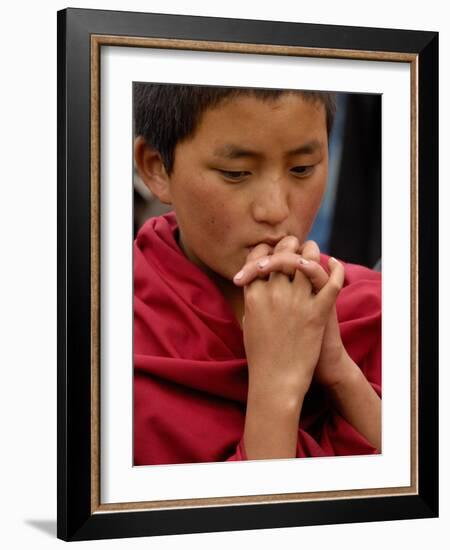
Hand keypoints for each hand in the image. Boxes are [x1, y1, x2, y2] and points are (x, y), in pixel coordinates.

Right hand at [234, 238, 347, 387]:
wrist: (276, 380)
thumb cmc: (260, 355)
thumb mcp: (248, 323)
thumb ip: (251, 301)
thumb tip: (255, 285)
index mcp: (253, 295)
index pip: (257, 258)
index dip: (265, 249)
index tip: (273, 249)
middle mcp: (273, 294)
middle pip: (282, 254)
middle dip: (289, 245)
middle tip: (296, 244)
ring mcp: (296, 302)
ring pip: (307, 261)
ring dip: (312, 251)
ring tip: (314, 249)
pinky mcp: (317, 313)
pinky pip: (331, 282)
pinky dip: (336, 269)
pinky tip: (335, 263)